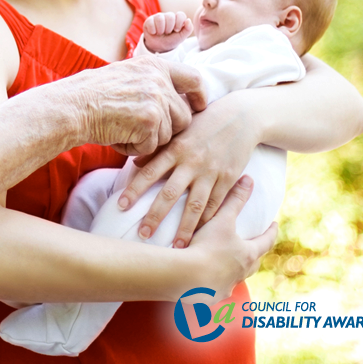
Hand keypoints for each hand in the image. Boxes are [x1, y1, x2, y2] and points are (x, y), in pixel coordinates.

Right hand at [72, 56, 206, 156]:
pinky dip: (134, 148)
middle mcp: (159, 80)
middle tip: (142, 132)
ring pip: (168, 135)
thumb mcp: (126, 74)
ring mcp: (156, 100)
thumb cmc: (92, 94)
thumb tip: (172, 96)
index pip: (194, 79)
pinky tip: (116, 136)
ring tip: (121, 129)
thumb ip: (150, 82)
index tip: (198, 107)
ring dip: (147, 140)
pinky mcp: (150, 122)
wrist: (73, 106)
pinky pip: (152, 146)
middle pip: (184, 116)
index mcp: (155, 66)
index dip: (200, 96)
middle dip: (167, 130)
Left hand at [117, 94, 257, 246]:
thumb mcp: (179, 130)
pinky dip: (206, 221)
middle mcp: (191, 162)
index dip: (134, 190)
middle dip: (155, 216)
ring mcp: (211, 172)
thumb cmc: (204, 122)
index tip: (121, 206)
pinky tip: (199, 235)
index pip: (149, 172)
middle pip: (170, 194)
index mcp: (175, 148)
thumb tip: (135, 163)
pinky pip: (215, 205)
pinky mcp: (228, 179)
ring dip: (184, 228)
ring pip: (194, 205)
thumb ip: (159, 147)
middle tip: (142, 234)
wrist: (241, 117)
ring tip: (175, 247)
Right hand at [143, 11, 192, 52]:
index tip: (176, 30)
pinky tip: (154, 32)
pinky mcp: (149, 20)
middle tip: (167, 33)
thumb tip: (188, 20)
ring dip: (161, 29)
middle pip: (170, 16)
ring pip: (160, 18)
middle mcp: (168, 16)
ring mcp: (158, 17)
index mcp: (177, 18)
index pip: (180, 15)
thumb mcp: (181, 37)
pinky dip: (153, 31)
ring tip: (160, 33)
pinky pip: (151, 22)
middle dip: (169, 28)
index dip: (179, 23)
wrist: (159, 47)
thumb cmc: (171, 40)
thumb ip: (188, 29)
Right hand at [185, 175, 277, 300]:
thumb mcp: (221, 219)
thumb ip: (234, 199)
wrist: (186, 277)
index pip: (265, 241)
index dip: (270, 232)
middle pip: (254, 263)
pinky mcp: (212, 296)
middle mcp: (241, 273)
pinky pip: (218, 288)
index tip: (274, 224)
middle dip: (254, 253)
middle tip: (252, 245)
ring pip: (236, 277)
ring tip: (228, 263)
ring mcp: (227, 286)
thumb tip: (248, 179)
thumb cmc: (207, 246)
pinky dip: (215, 282)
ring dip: (234, 270)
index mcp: (247, 254)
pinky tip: (207, 280)